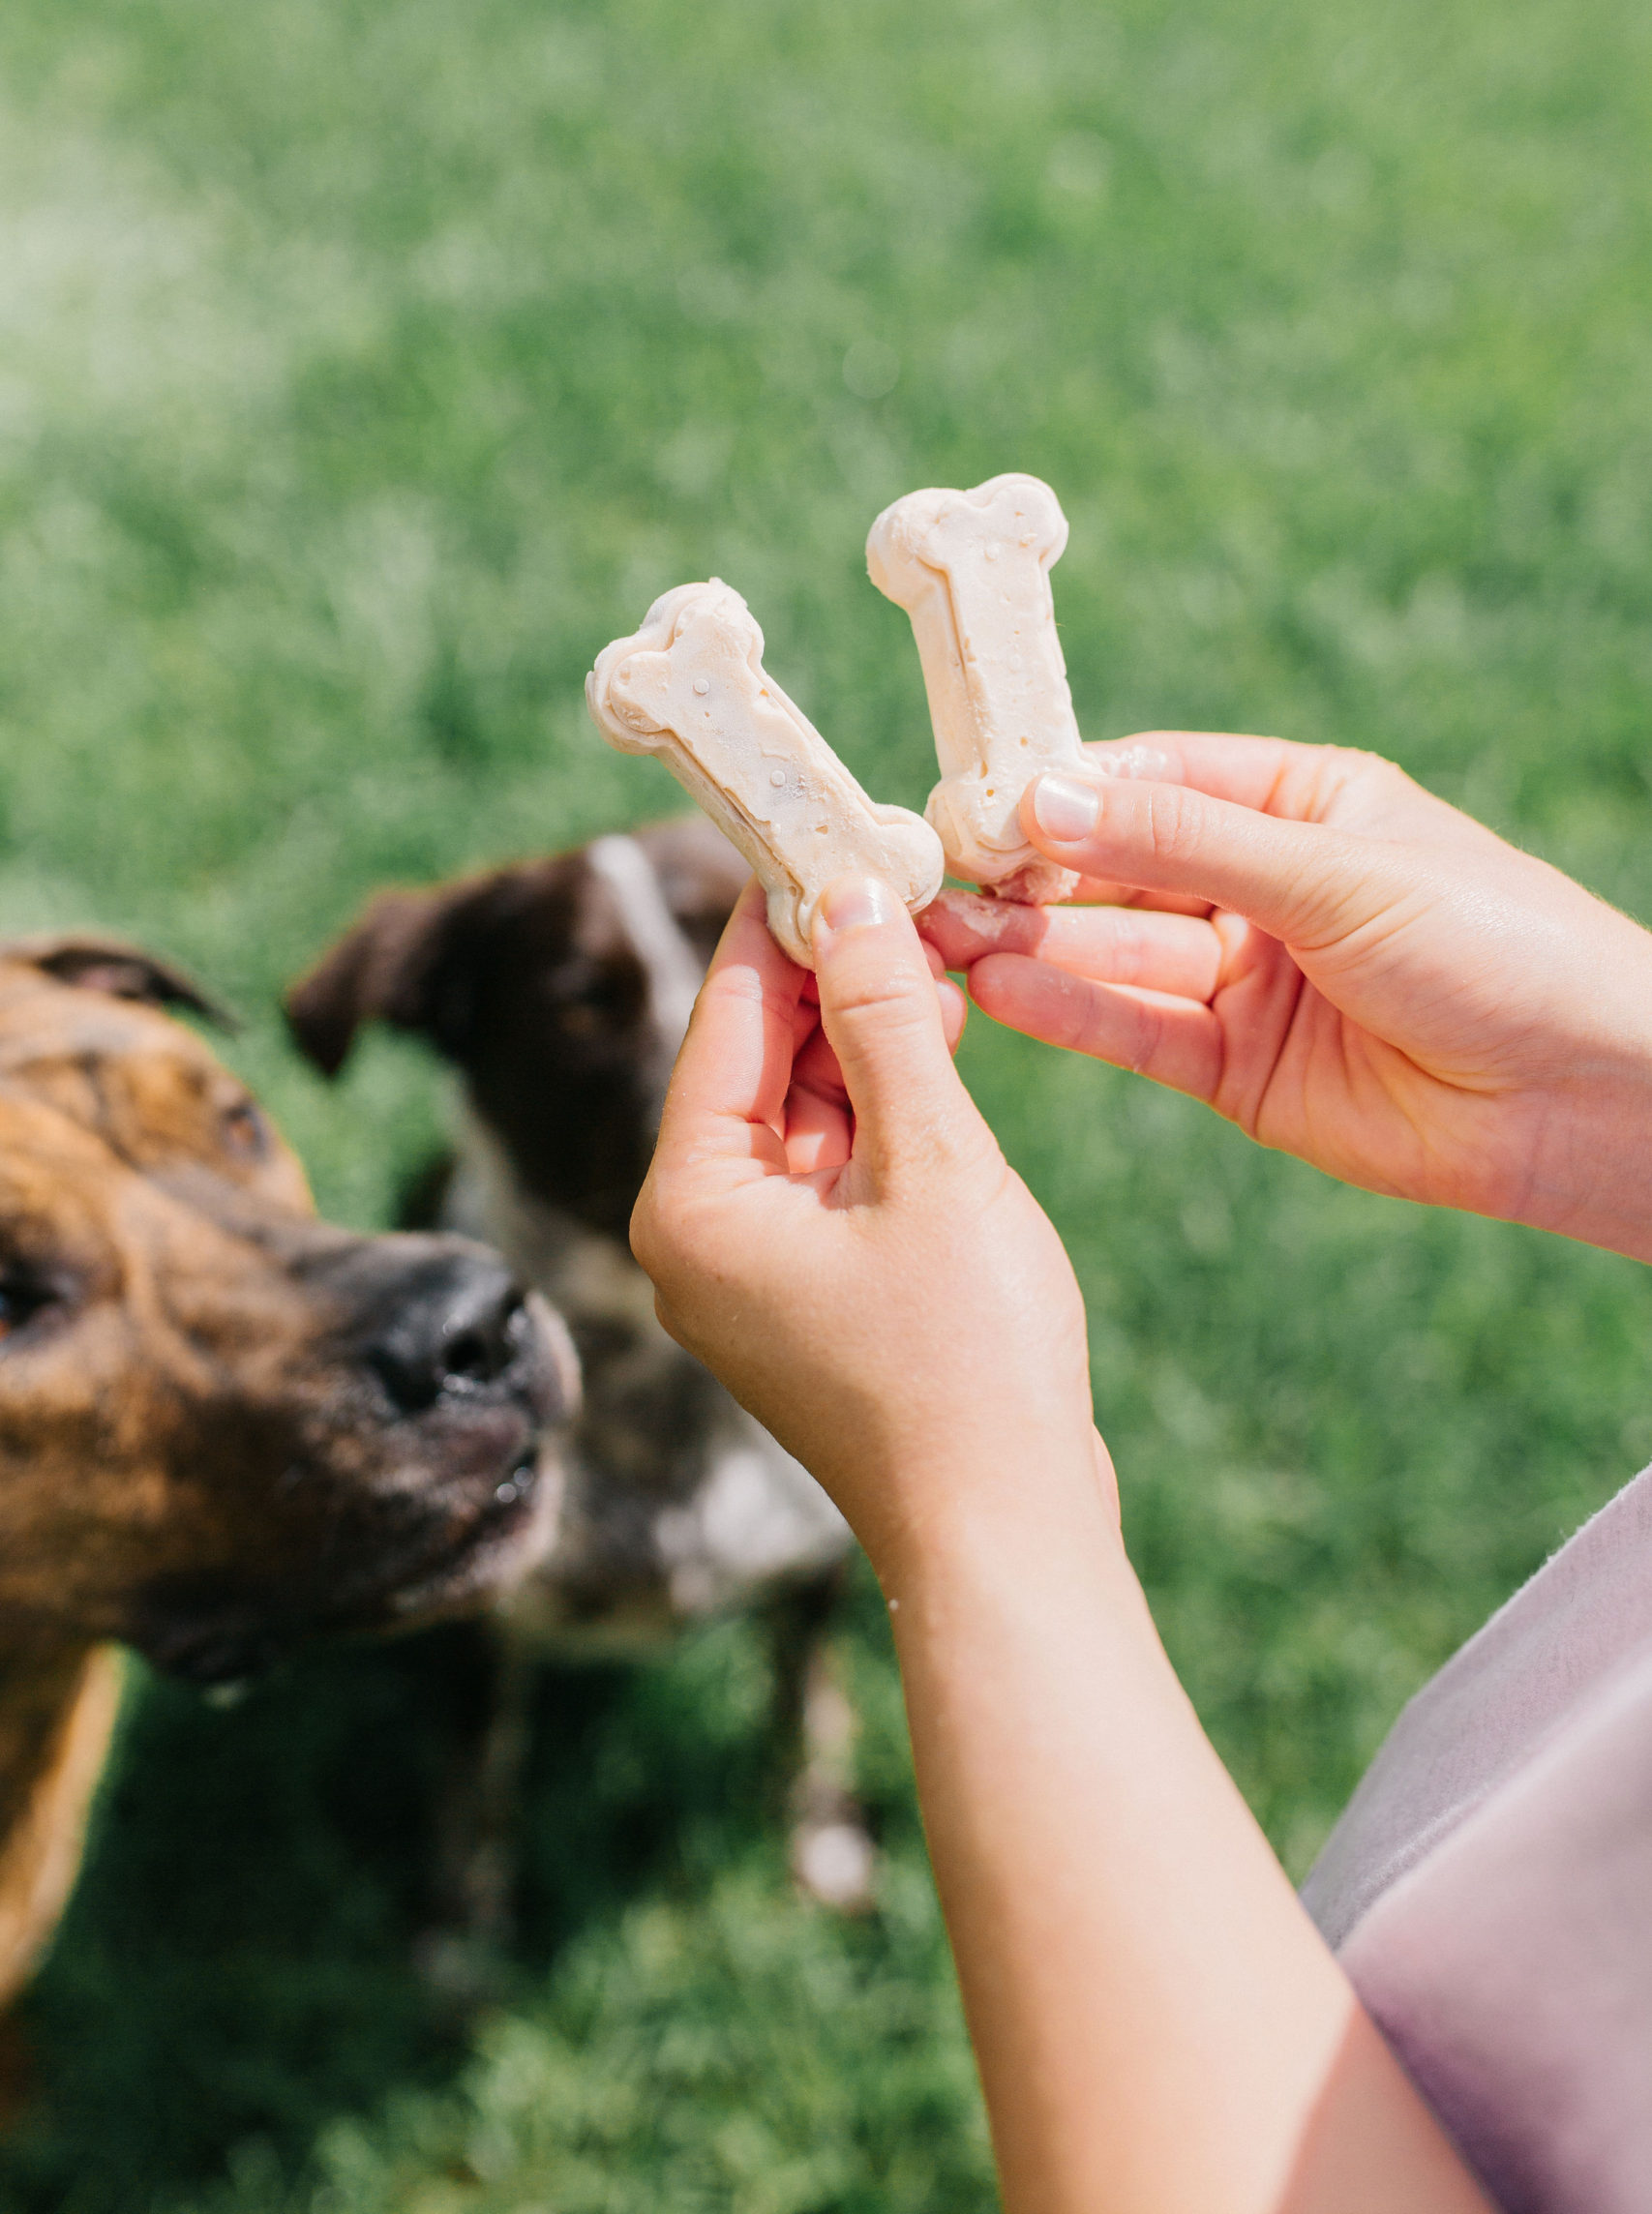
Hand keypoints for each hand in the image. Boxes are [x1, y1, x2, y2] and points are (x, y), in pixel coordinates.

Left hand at [630, 877, 1101, 1580]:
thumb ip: (883, 1021)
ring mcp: (749, 1273)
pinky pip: (829, 1169)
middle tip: (900, 877)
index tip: (823, 829)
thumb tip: (850, 897)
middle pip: (754, 1061)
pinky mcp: (807, 1297)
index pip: (727, 1017)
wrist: (1005, 1534)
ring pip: (799, 1110)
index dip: (782, 917)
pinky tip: (935, 1037)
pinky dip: (879, 1107)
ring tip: (934, 941)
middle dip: (831, 972)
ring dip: (863, 1034)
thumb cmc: (966, 1360)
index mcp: (689, 1203)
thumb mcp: (931, 1161)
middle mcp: (694, 1237)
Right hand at [920, 733, 1651, 1261]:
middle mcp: (1263, 889)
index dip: (1064, 790)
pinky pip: (1139, 1034)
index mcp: (1301, 805)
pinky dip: (1072, 1016)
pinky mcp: (1238, 1072)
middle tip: (935, 878)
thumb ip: (1183, 846)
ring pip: (1116, 958)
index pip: (1154, 782)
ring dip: (1034, 949)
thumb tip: (1046, 800)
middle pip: (1118, 874)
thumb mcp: (1335, 874)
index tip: (976, 798)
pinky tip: (1004, 995)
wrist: (1584, 1098)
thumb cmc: (1494, 946)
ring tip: (947, 939)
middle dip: (1030, 877)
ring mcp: (1246, 982)